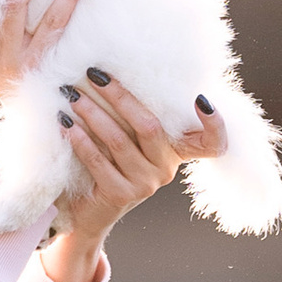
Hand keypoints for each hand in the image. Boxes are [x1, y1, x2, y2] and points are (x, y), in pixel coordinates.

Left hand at [42, 70, 224, 281]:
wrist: (89, 212)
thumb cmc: (110, 164)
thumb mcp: (130, 141)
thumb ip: (135, 117)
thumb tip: (114, 70)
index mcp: (175, 152)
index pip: (211, 144)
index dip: (215, 124)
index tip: (201, 99)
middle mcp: (166, 169)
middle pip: (149, 125)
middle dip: (119, 96)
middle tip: (94, 74)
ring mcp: (144, 184)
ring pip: (119, 140)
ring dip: (92, 113)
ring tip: (71, 95)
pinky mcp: (120, 195)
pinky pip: (98, 160)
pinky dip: (80, 139)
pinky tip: (65, 124)